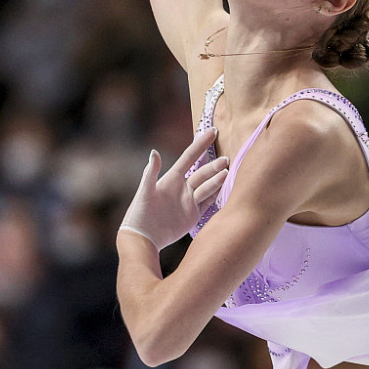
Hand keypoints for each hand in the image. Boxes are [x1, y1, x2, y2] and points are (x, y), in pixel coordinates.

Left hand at [119, 127, 228, 249]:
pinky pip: (209, 202)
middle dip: (214, 166)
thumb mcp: (145, 191)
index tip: (213, 131)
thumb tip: (154, 152)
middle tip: (226, 160)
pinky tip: (227, 188)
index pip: (190, 157)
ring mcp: (189, 201)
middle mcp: (183, 187)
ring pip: (208, 187)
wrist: (143, 238)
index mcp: (172, 178)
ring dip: (218, 180)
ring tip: (228, 173)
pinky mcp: (193, 215)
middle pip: (202, 173)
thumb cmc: (140, 212)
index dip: (201, 144)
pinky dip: (218, 195)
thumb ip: (151, 172)